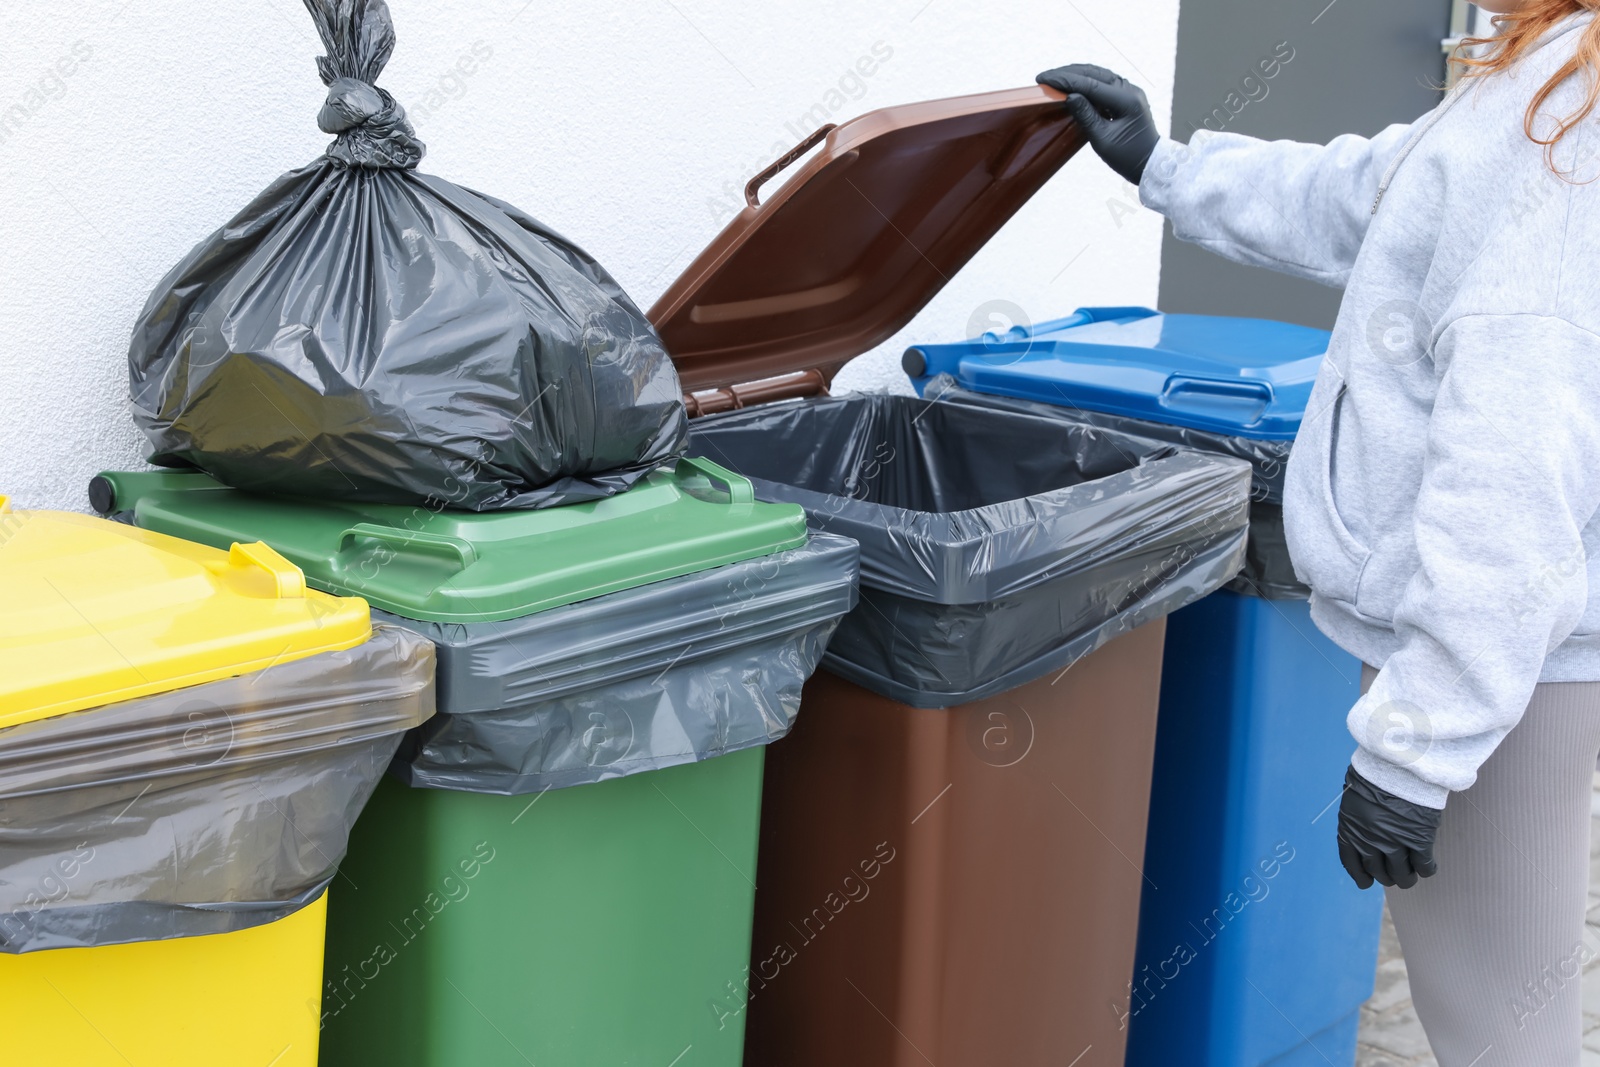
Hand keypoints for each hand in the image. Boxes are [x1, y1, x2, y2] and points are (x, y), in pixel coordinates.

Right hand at [1036, 64, 1159, 184]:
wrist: (1151, 163)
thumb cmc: (1128, 157)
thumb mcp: (1103, 140)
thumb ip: (1086, 116)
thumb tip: (1069, 96)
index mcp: (1126, 100)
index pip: (1089, 83)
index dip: (1064, 80)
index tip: (1044, 79)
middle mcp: (1129, 90)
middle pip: (1093, 73)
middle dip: (1067, 73)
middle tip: (1044, 77)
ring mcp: (1129, 91)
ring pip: (1098, 74)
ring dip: (1075, 75)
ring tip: (1054, 79)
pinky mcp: (1126, 96)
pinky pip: (1103, 82)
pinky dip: (1085, 81)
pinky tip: (1072, 85)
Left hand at [1336, 766, 1442, 889]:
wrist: (1395, 765)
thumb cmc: (1374, 776)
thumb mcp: (1355, 800)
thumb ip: (1358, 822)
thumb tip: (1364, 835)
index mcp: (1350, 831)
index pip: (1352, 864)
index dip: (1361, 876)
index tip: (1366, 881)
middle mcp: (1370, 842)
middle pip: (1380, 873)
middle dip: (1387, 876)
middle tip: (1395, 874)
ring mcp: (1395, 843)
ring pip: (1402, 875)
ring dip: (1407, 877)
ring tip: (1411, 874)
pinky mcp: (1419, 840)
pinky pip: (1424, 866)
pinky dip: (1426, 869)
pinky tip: (1427, 866)